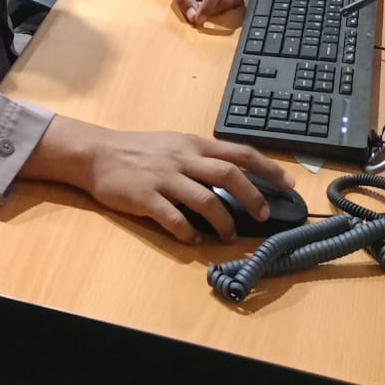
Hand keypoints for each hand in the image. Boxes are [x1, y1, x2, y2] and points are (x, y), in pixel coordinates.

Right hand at [22, 118, 293, 244]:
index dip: (267, 168)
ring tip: (230, 236)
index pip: (239, 152)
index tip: (288, 184)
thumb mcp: (174, 144)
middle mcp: (183, 158)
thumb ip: (201, 158)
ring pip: (205, 199)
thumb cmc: (138, 150)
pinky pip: (173, 218)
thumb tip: (236, 178)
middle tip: (263, 215)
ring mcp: (164, 177)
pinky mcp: (146, 196)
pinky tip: (194, 240)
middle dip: (252, 196)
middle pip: (229, 174)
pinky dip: (188, 232)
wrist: (96, 153)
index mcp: (193, 144)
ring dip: (223, 221)